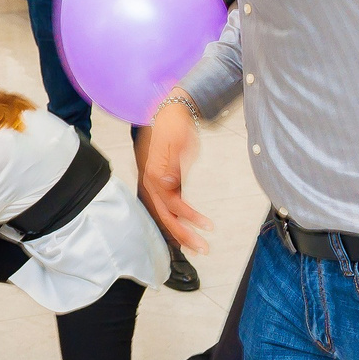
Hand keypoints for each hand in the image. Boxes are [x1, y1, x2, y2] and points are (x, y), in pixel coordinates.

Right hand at [139, 97, 210, 252]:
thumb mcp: (177, 141)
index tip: (206, 226)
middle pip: (166, 215)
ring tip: (200, 246)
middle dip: (184, 235)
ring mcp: (156, 184)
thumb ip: (172, 164)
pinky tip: (190, 230)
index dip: (188, 217)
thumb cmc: (175, 125)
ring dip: (182, 232)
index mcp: (154, 174)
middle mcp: (152, 182)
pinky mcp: (164, 183)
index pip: (171, 204)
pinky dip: (180, 221)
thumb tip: (167, 184)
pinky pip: (170, 207)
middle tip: (204, 248)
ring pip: (167, 214)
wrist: (171, 110)